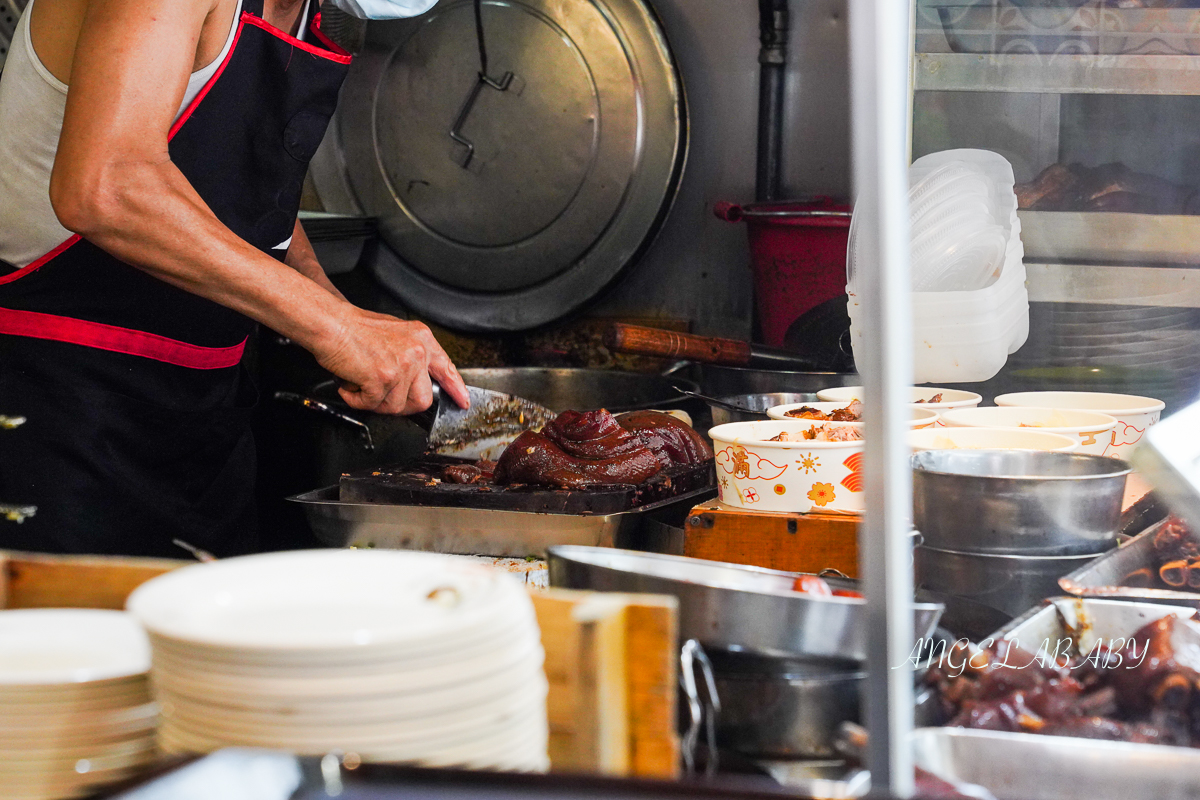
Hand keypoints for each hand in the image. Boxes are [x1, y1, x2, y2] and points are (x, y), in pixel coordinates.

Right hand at [316, 307, 469, 414]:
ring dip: (374, 401)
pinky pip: (372, 405)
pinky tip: (350, 382)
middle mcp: (416, 352)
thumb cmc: (354, 329)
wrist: (331, 324)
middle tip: (382, 395)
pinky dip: (356, 399)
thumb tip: (415, 380)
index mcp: (422, 340)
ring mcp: (402, 366)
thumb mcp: (395, 333)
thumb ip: (411, 355)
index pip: (446, 368)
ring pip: (396, 407)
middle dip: (402, 405)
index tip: (462, 401)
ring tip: (361, 381)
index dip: (455, 388)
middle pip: (423, 399)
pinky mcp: (383, 379)